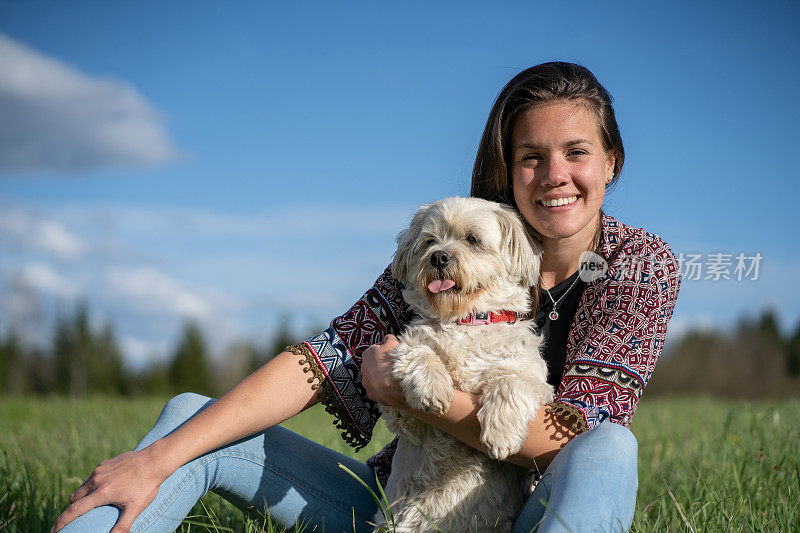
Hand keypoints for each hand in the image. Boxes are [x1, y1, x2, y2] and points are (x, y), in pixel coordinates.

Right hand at [52, 447, 171, 531]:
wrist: (155, 459)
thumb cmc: (147, 485)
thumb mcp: (136, 507)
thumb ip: (123, 525)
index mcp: (102, 493)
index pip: (74, 510)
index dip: (61, 522)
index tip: (54, 530)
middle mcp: (97, 480)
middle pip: (74, 498)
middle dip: (73, 509)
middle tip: (79, 517)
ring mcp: (100, 470)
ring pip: (82, 486)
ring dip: (83, 496)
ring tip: (94, 503)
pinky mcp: (105, 463)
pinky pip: (93, 476)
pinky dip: (93, 484)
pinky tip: (107, 487)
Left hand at [361, 334, 406, 407]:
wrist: (394, 385)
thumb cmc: (392, 362)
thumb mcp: (393, 343)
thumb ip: (389, 338)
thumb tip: (387, 337)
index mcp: (367, 354)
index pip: (377, 349)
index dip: (387, 351)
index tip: (394, 354)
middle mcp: (364, 368)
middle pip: (375, 364)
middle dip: (382, 364)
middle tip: (394, 366)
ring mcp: (366, 382)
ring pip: (374, 377)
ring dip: (381, 377)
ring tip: (393, 378)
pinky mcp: (371, 394)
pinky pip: (377, 389)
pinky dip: (382, 388)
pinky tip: (390, 387)